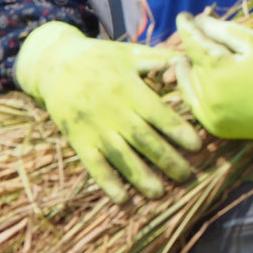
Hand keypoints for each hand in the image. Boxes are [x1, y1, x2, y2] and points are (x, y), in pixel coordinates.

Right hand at [14, 21, 201, 202]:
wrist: (55, 64)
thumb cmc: (100, 58)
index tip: (197, 146)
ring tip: (160, 193)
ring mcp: (94, 127)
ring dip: (140, 176)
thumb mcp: (129, 53)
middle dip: (167, 159)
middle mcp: (113, 110)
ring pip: (120, 156)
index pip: (157, 113)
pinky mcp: (78, 139)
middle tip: (187, 176)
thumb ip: (159, 60)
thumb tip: (186, 65)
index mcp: (129, 88)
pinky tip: (122, 199)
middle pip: (143, 139)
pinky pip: (93, 164)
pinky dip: (107, 182)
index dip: (177, 130)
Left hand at [175, 13, 252, 147]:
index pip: (193, 42)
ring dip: (195, 67)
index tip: (184, 16)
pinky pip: (193, 101)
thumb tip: (199, 23)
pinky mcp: (213, 125)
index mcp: (220, 69)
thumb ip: (224, 31)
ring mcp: (210, 112)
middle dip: (195, 46)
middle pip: (192, 61)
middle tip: (203, 34)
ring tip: (205, 56)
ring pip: (191, 80)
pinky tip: (198, 76)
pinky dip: (193, 87)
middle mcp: (210, 93)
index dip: (187, 27)